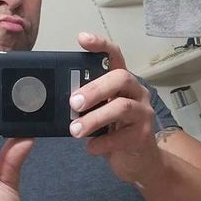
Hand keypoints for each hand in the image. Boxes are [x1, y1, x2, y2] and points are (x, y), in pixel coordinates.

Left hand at [69, 32, 161, 184]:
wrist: (138, 162)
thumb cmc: (113, 132)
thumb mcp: (98, 113)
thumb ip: (84, 104)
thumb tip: (57, 100)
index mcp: (121, 83)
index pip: (115, 56)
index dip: (101, 45)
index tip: (82, 39)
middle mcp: (136, 93)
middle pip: (121, 78)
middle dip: (94, 89)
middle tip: (73, 103)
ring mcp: (142, 114)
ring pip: (122, 107)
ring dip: (95, 118)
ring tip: (75, 130)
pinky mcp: (143, 137)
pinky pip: (122, 137)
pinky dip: (102, 143)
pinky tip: (90, 147)